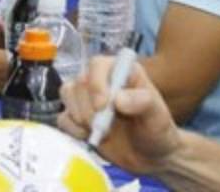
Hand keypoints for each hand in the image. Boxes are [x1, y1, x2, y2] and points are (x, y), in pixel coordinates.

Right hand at [59, 58, 181, 176]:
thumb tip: (117, 99)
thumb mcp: (157, 114)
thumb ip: (142, 101)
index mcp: (121, 70)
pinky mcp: (78, 117)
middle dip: (88, 108)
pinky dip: (73, 129)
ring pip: (68, 95)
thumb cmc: (157, 129)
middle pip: (79, 82)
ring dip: (80, 117)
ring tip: (101, 131)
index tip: (103, 106)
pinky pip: (62, 117)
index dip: (96, 84)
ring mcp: (88, 98)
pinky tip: (89, 136)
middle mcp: (102, 80)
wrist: (151, 156)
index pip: (97, 64)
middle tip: (105, 126)